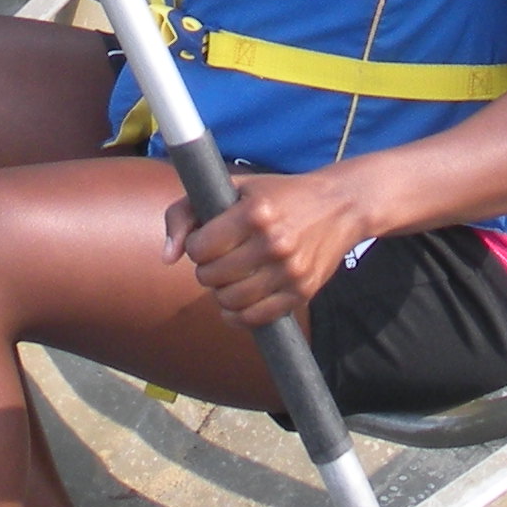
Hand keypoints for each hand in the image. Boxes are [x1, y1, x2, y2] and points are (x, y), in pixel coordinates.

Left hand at [165, 170, 369, 327]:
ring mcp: (290, 270)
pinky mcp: (301, 292)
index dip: (197, 246)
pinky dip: (238, 315)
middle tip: (219, 258)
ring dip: (221, 293)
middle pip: (211, 276)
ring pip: (229, 301)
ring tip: (229, 277)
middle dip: (207, 269)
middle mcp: (274, 242)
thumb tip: (167, 257)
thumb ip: (187, 212)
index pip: (200, 248)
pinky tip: (239, 300)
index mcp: (256, 212)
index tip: (207, 239)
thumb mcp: (234, 188)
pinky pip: (254, 319)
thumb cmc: (278, 195)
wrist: (339, 206)